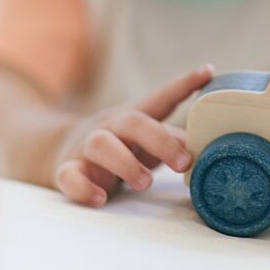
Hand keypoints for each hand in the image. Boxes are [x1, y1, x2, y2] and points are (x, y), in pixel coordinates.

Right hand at [53, 64, 213, 206]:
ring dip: (125, 163)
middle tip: (184, 163)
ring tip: (145, 183)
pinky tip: (101, 197)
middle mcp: (111, 126)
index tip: (208, 71)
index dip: (185, 84)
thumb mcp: (144, 140)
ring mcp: (85, 147)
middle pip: (133, 122)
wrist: (61, 150)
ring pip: (101, 145)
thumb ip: (170, 140)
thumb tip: (202, 145)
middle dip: (160, 141)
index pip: (162, 97)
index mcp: (134, 116)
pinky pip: (69, 175)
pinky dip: (84, 187)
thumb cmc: (119, 147)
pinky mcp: (67, 169)